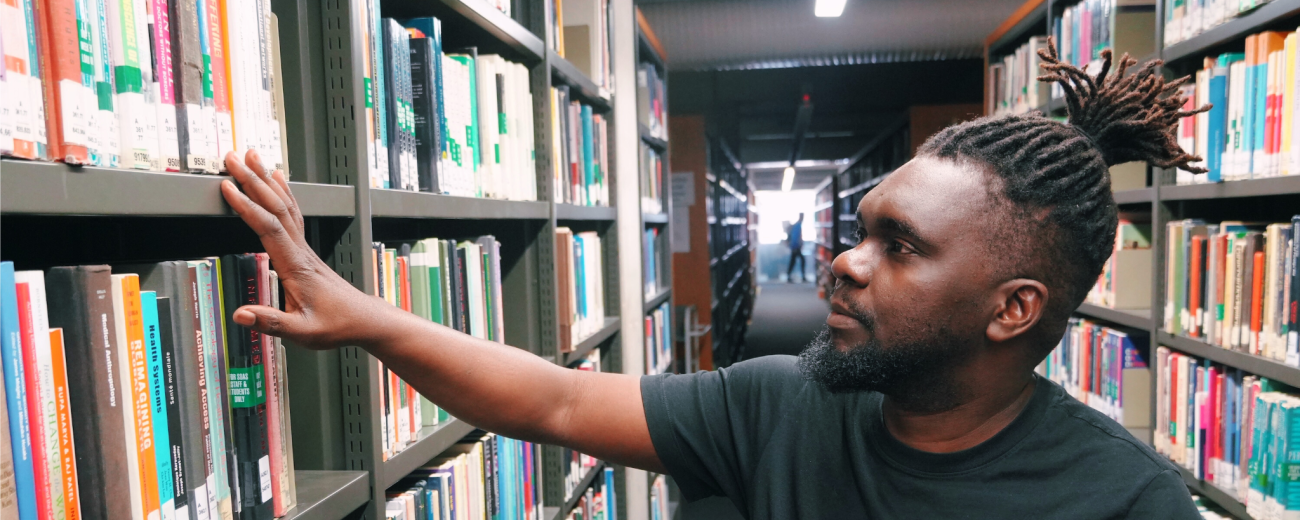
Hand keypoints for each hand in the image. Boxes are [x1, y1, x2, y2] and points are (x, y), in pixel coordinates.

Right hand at [219, 149, 386, 348]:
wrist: (364, 320)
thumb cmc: (337, 325)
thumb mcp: (302, 333)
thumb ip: (271, 323)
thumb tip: (241, 314)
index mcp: (296, 266)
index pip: (269, 228)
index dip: (248, 206)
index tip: (228, 187)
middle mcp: (301, 251)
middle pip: (276, 206)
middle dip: (254, 180)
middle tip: (233, 157)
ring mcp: (305, 248)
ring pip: (286, 205)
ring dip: (267, 180)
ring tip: (252, 157)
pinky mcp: (306, 250)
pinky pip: (293, 213)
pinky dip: (282, 192)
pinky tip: (277, 180)